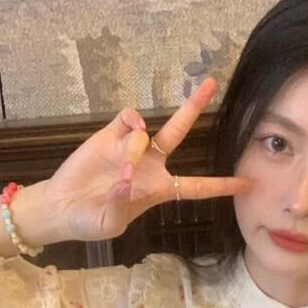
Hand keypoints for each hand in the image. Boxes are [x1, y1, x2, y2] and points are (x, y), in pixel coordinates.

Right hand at [37, 77, 249, 241]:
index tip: (246, 183)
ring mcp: (130, 148)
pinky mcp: (109, 136)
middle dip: (193, 108)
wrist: (61, 208)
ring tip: (122, 178)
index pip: (196, 187)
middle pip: (178, 132)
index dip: (220, 186)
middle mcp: (150, 165)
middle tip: (210, 83)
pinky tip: (126, 138)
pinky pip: (128, 120)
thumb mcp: (110, 224)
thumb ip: (120, 206)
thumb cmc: (90, 221)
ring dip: (136, 153)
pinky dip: (130, 126)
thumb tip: (125, 183)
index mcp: (158, 190)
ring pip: (147, 134)